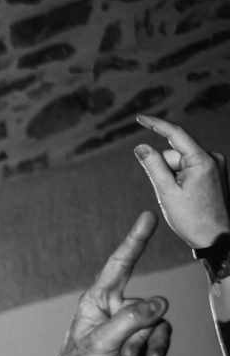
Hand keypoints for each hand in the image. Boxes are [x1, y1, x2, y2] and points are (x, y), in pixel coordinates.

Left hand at [26, 211, 172, 355]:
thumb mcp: (102, 342)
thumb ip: (132, 320)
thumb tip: (161, 304)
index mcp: (100, 301)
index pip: (120, 264)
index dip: (135, 240)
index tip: (147, 217)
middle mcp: (118, 309)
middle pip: (152, 308)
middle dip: (143, 334)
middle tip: (121, 353)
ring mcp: (131, 328)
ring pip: (161, 327)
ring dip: (151, 348)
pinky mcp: (141, 345)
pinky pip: (163, 343)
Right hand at [133, 115, 228, 250]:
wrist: (216, 237)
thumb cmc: (192, 218)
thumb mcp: (166, 192)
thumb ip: (153, 166)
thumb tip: (140, 147)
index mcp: (202, 160)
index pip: (175, 134)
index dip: (156, 125)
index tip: (139, 118)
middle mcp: (212, 158)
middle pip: (175, 154)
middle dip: (164, 169)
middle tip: (168, 194)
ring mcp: (215, 166)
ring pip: (180, 164)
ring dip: (172, 178)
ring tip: (179, 200)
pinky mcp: (214, 173)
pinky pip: (189, 170)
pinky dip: (180, 181)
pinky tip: (185, 198)